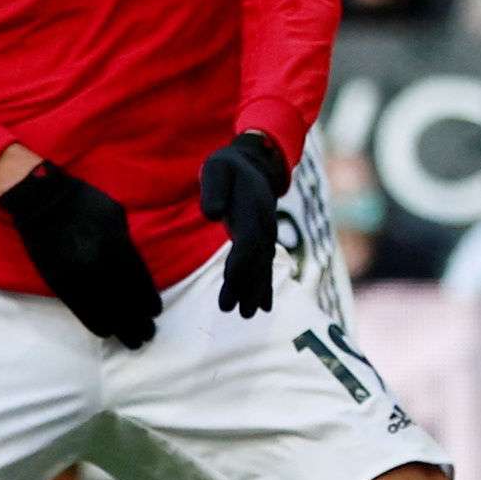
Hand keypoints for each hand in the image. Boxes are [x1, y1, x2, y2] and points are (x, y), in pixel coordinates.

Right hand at [0, 159, 159, 348]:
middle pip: (127, 304)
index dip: (149, 302)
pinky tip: (107, 332)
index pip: (140, 284)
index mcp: (117, 246)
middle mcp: (100, 266)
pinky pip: (82, 311)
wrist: (42, 200)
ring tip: (132, 341)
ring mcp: (78, 276)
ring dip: (122, 329)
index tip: (155, 313)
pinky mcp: (60, 283)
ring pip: (106, 312)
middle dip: (140, 323)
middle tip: (147, 334)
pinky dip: (97, 324)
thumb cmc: (83, 202)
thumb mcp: (116, 216)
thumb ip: (127, 244)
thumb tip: (135, 269)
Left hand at [195, 130, 286, 319]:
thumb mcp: (217, 168)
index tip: (230, 281)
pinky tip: (263, 307)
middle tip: (234, 311)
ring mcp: (268, 234)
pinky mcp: (264, 241)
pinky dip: (264, 287)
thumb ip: (214, 189)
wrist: (253, 165)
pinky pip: (265, 266)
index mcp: (254, 208)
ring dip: (255, 291)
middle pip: (256, 260)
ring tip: (246, 314)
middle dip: (245, 286)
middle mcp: (266, 224)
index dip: (240, 261)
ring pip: (263, 267)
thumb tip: (212, 214)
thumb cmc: (227, 168)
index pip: (249, 241)